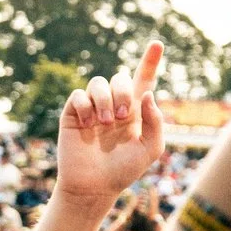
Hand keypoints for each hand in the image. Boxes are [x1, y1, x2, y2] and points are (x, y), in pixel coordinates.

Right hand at [55, 41, 165, 209]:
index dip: (150, 61)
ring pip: (98, 82)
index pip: (143, 80)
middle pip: (120, 77)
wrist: (94, 186)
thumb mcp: (150, 148)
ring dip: (105, 99)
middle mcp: (114, 105)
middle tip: (122, 116)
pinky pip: (78, 95)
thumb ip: (155, 121)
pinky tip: (87, 124)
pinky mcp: (73, 114)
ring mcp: (93, 108)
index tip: (157, 44)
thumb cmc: (124, 170)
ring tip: (105, 122)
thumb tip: (148, 94)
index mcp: (136, 111)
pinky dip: (85, 106)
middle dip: (123, 91)